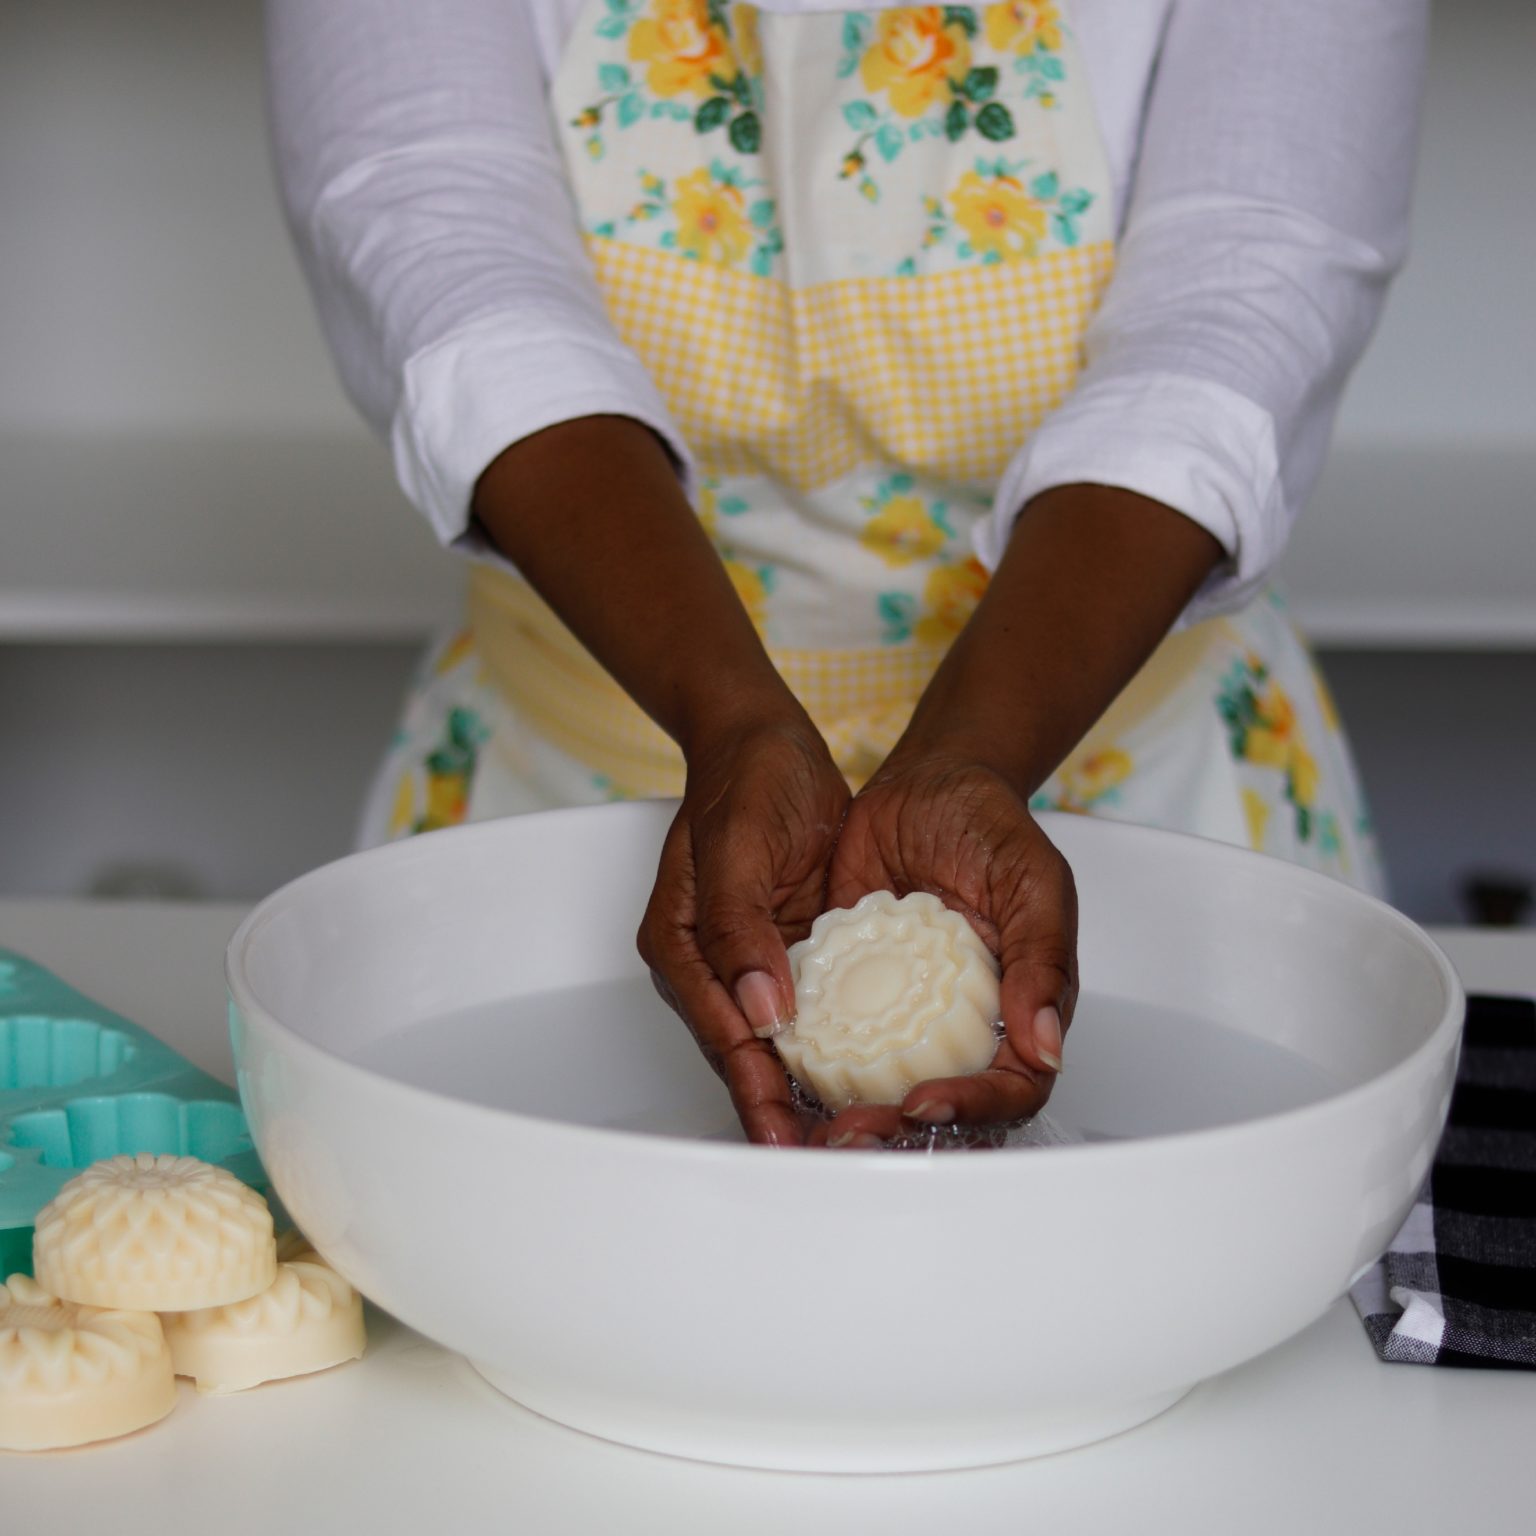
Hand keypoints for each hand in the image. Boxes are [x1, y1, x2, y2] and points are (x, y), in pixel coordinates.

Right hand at [637, 712, 849, 1145]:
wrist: (769, 741)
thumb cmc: (747, 778)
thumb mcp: (739, 844)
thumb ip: (740, 927)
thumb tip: (758, 1012)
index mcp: (680, 945)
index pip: (721, 1031)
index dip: (753, 1087)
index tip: (783, 1135)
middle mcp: (711, 964)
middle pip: (745, 1052)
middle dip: (778, 1108)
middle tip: (823, 1157)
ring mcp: (751, 960)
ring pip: (778, 1042)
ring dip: (806, 1090)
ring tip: (845, 1139)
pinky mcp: (788, 951)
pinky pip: (812, 1011)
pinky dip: (833, 1048)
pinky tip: (865, 1078)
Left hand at [812, 750, 1077, 1146]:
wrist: (924, 783)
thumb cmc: (991, 827)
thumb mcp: (1033, 880)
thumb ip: (1044, 958)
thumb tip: (1045, 1047)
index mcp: (1017, 1011)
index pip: (1008, 1087)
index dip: (971, 1107)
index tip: (924, 1102)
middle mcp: (959, 1025)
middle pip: (939, 1106)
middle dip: (896, 1129)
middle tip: (854, 1132)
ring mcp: (902, 1012)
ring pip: (882, 1088)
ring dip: (850, 1115)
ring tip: (813, 1128)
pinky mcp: (850, 991)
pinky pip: (831, 1041)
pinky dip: (809, 1069)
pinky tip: (782, 1077)